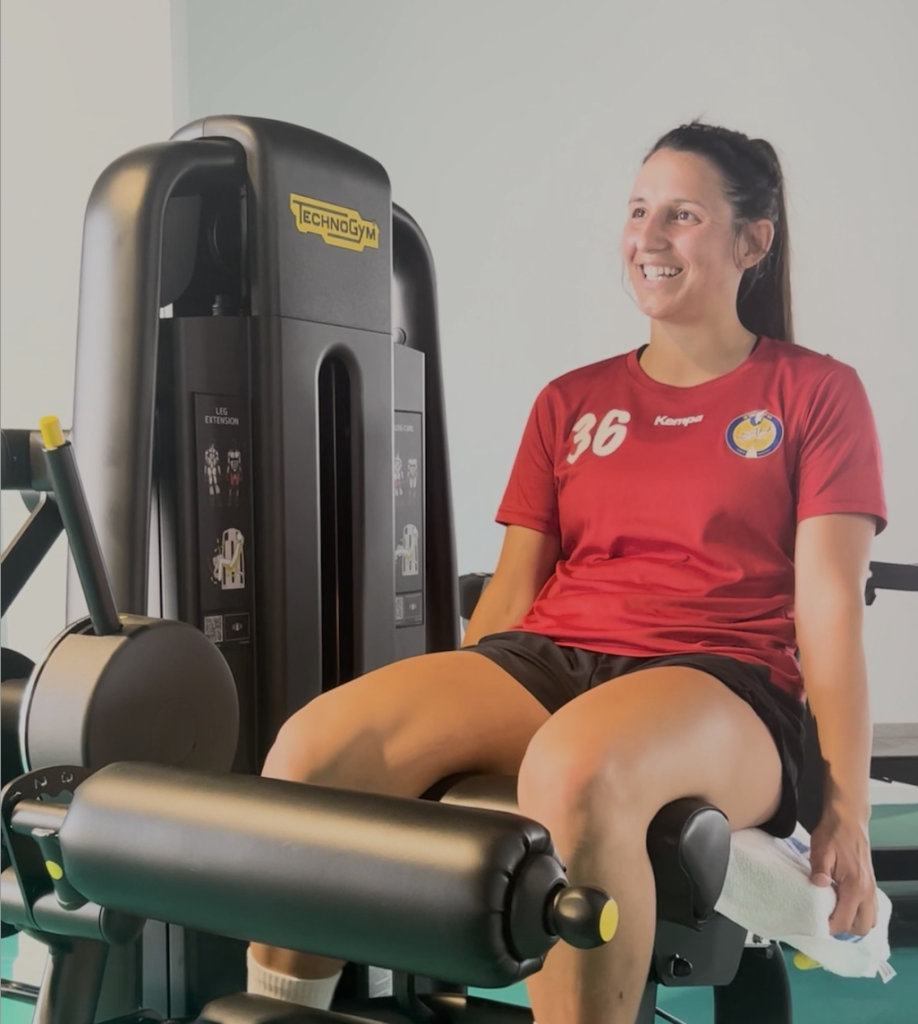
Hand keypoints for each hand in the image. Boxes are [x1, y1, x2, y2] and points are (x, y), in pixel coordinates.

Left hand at [809, 803, 877, 935]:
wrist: (848, 819)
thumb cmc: (834, 833)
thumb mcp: (820, 849)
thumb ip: (819, 870)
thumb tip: (817, 885)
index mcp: (855, 887)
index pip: (845, 921)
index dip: (829, 927)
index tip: (815, 923)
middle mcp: (867, 892)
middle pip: (862, 927)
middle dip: (843, 928)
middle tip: (825, 920)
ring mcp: (871, 888)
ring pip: (869, 920)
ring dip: (853, 922)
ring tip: (834, 913)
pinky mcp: (870, 884)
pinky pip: (871, 909)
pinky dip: (860, 913)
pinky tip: (844, 904)